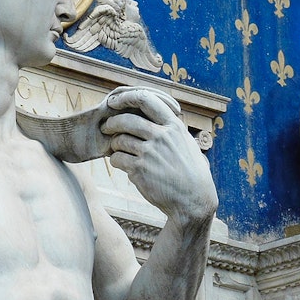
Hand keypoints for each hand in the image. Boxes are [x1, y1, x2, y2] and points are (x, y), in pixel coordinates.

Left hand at [100, 88, 216, 221]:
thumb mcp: (186, 144)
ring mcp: (150, 153)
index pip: (146, 99)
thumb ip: (170, 129)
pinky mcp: (139, 170)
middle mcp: (162, 136)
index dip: (125, 98)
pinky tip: (122, 165)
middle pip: (126, 120)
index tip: (114, 101)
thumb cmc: (191, 173)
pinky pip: (117, 159)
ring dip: (114, 145)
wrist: (193, 201)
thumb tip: (151, 117)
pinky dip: (116, 161)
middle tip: (106, 127)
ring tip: (117, 150)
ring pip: (119, 141)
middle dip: (112, 123)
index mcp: (174, 126)